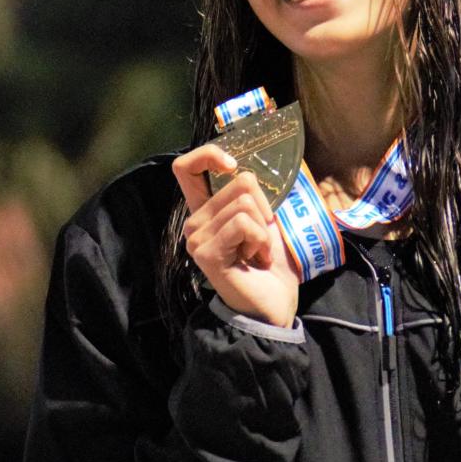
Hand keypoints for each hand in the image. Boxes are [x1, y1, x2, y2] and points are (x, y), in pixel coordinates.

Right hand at [173, 143, 299, 326]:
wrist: (274, 306)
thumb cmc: (271, 267)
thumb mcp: (265, 222)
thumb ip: (250, 196)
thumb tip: (247, 169)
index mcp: (205, 212)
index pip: (186, 168)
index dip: (208, 155)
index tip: (232, 165)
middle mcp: (194, 223)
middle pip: (238, 183)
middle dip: (264, 208)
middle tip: (262, 240)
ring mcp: (197, 239)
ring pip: (243, 204)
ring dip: (263, 229)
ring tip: (258, 252)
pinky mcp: (206, 253)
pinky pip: (242, 224)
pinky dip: (260, 239)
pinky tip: (256, 259)